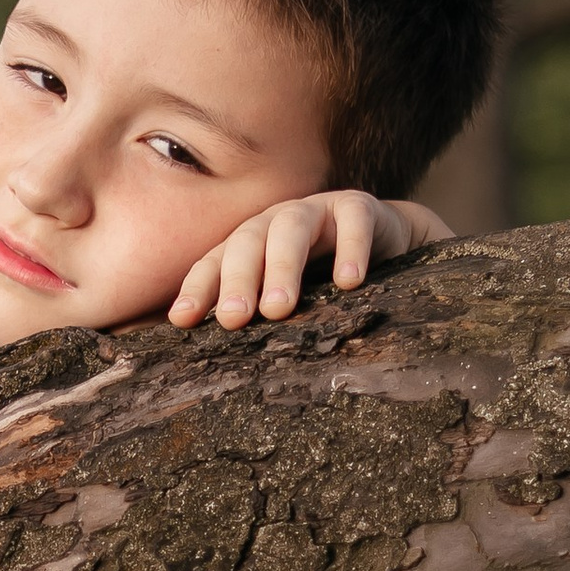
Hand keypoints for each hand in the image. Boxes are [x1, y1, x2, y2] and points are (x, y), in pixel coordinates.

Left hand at [166, 190, 451, 330]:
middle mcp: (276, 221)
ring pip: (291, 229)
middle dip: (238, 281)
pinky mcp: (359, 208)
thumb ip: (256, 315)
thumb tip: (212, 362)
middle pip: (248, 242)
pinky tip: (349, 281)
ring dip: (282, 267)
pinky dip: (351, 249)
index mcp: (250, 243)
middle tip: (234, 319)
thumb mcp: (287, 295)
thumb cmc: (324, 277)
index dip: (199, 288)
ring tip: (281, 308)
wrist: (386, 243)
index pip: (215, 261)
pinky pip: (353, 222)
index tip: (182, 320)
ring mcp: (316, 210)